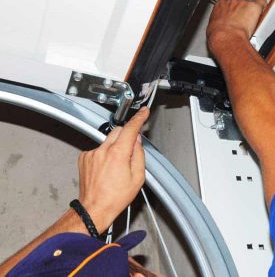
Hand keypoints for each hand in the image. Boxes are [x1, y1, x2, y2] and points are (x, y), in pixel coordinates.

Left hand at [78, 107, 149, 232]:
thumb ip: (139, 155)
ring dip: (115, 147)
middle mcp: (103, 151)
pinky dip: (104, 154)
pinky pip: (98, 148)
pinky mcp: (84, 157)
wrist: (95, 208)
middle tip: (130, 152)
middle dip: (126, 136)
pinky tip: (106, 169)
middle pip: (118, 131)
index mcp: (118, 154)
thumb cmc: (115, 197)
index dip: (139, 118)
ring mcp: (91, 153)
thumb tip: (137, 142)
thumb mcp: (138, 178)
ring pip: (108, 140)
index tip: (143, 112)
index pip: (130, 129)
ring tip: (116, 167)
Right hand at [207, 0, 266, 54]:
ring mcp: (243, 3)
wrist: (226, 38)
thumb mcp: (213, 28)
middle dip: (242, 13)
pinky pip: (261, 3)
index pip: (227, 4)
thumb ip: (220, 23)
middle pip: (240, 4)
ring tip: (248, 26)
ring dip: (250, 14)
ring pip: (250, 5)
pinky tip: (260, 16)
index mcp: (220, 5)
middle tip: (242, 25)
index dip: (232, 13)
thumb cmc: (218, 35)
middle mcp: (231, 2)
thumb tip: (222, 28)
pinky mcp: (253, 6)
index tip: (234, 19)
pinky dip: (262, 8)